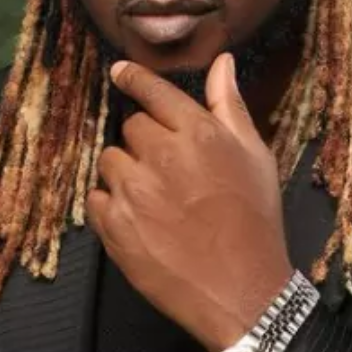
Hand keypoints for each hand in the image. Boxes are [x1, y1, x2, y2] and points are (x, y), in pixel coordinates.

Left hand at [86, 53, 294, 351]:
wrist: (242, 290)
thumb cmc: (255, 220)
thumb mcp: (256, 156)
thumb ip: (230, 106)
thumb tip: (221, 61)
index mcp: (199, 133)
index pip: (153, 92)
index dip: (134, 79)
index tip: (119, 72)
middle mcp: (162, 155)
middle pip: (132, 126)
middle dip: (147, 141)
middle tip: (170, 168)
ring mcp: (134, 191)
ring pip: (111, 160)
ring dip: (128, 171)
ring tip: (156, 197)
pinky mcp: (114, 226)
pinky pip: (96, 198)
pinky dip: (112, 204)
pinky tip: (140, 220)